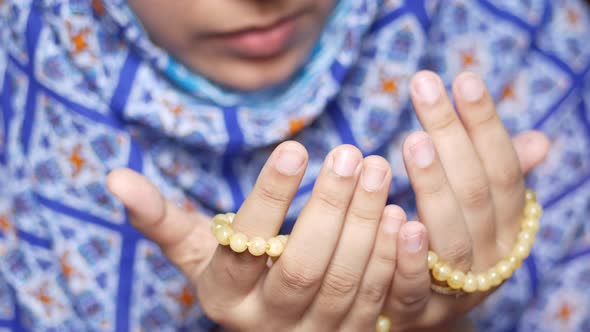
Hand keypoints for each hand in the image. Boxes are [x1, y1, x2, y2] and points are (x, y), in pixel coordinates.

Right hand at [108, 143, 407, 330]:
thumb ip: (162, 220)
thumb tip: (114, 177)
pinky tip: (402, 216)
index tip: (294, 146)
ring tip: (378, 170)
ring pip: (345, 284)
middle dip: (329, 207)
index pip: (245, 246)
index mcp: (226, 296)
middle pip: (302, 267)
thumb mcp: (199, 253)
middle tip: (351, 152)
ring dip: (365, 226)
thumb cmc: (235, 276)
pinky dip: (392, 260)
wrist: (278, 329)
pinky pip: (378, 303)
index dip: (270, 197)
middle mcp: (268, 324)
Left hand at [379, 71, 550, 330]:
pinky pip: (415, 286)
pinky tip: (395, 216)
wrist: (428, 312)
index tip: (463, 79)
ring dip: (434, 187)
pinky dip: (407, 254)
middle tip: (424, 86)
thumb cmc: (450, 243)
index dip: (485, 125)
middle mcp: (491, 255)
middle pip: (475, 192)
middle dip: (451, 135)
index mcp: (508, 226)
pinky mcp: (420, 311)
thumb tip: (539, 141)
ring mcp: (458, 287)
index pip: (502, 169)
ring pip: (451, 236)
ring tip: (414, 140)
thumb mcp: (478, 212)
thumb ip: (500, 177)